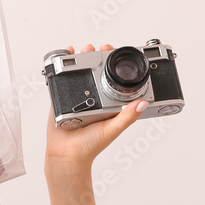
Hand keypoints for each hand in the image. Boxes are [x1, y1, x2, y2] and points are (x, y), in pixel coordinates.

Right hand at [45, 44, 145, 204]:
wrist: (66, 155)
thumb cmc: (90, 146)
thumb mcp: (113, 129)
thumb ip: (127, 117)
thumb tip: (143, 103)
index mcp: (106, 103)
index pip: (112, 78)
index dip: (113, 64)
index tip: (113, 54)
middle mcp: (93, 98)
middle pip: (95, 71)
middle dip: (96, 56)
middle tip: (98, 48)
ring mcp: (76, 96)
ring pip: (79, 72)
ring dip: (81, 58)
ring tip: (83, 49)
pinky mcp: (61, 97)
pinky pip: (62, 78)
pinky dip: (63, 65)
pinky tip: (66, 54)